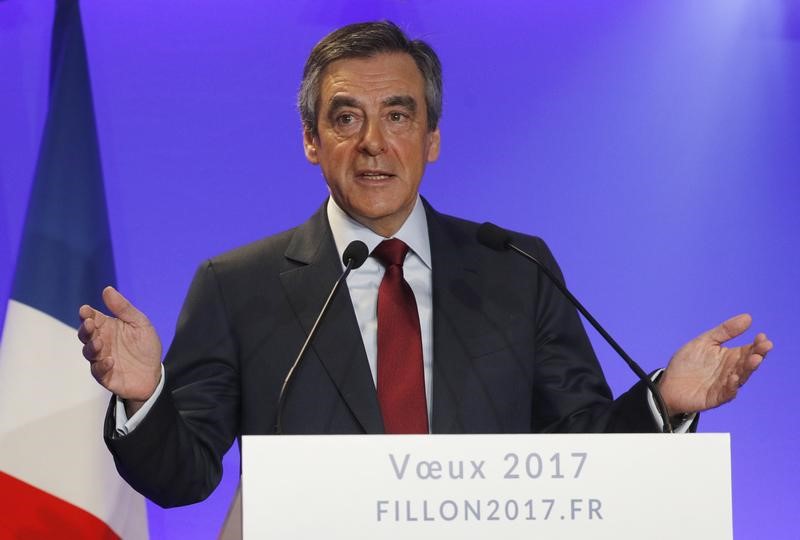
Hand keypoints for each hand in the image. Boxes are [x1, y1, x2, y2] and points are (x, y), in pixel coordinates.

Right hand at [78, 286, 162, 410]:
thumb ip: (124, 309)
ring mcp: (101, 359)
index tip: (85, 310)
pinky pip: (98, 371)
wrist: (154, 373)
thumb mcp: (140, 324)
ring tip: (99, 342)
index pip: (92, 318)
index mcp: (107, 327)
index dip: (87, 314)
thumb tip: (107, 289)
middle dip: (85, 329)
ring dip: (91, 346)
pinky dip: (102, 366)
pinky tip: (110, 360)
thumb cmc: (145, 347)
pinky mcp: (105, 375)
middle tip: (89, 323)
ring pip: (88, 352)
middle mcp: (101, 342)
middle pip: (86, 334)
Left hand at [658, 314, 771, 415]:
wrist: (668, 383)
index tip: (762, 336)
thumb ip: (725, 331)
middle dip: (757, 354)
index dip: (757, 344)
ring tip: (755, 359)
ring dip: (748, 369)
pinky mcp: (714, 398)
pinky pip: (726, 394)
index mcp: (730, 357)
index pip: (748, 350)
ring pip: (741, 377)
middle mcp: (731, 371)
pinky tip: (734, 378)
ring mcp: (724, 385)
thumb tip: (748, 317)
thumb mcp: (705, 342)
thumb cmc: (687, 362)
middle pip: (747, 363)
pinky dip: (731, 387)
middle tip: (765, 346)